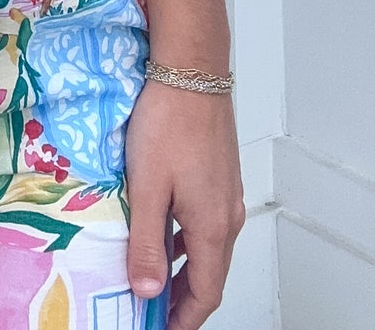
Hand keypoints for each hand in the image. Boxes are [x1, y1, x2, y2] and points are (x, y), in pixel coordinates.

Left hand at [124, 77, 244, 329]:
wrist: (192, 70)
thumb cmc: (167, 124)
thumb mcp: (147, 186)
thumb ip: (147, 242)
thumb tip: (146, 291)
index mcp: (213, 227)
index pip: (206, 293)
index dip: (184, 318)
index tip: (161, 329)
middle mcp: (228, 215)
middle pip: (210, 274)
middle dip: (182, 299)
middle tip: (152, 310)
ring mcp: (227, 194)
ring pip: (208, 247)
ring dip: (183, 269)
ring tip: (151, 278)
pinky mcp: (219, 174)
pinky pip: (206, 222)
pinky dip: (186, 240)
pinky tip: (162, 231)